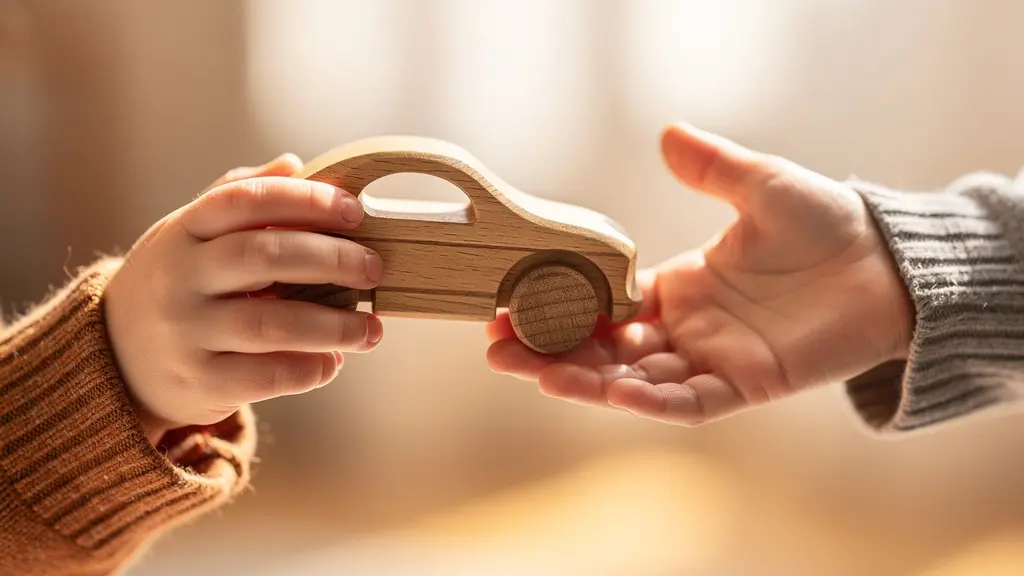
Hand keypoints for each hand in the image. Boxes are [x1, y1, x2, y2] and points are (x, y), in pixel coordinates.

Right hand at [105, 154, 383, 442]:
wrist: (116, 358)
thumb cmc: (178, 283)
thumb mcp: (191, 234)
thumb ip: (239, 197)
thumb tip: (294, 163)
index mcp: (184, 230)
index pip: (245, 200)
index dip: (304, 200)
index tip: (355, 210)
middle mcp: (181, 277)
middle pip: (263, 257)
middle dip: (330, 260)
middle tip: (374, 269)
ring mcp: (186, 331)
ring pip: (270, 324)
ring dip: (333, 326)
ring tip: (371, 329)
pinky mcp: (198, 380)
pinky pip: (264, 376)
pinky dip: (308, 369)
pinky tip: (333, 362)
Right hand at [485, 123, 914, 425]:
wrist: (888, 267)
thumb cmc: (825, 225)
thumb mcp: (761, 186)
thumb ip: (713, 168)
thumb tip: (667, 134)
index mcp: (679, 286)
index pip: (602, 304)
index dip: (557, 306)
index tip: (509, 302)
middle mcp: (686, 328)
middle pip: (604, 349)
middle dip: (550, 351)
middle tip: (496, 346)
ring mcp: (712, 360)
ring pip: (635, 379)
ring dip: (584, 379)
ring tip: (532, 372)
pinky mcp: (746, 385)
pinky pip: (689, 401)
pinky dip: (652, 399)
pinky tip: (613, 390)